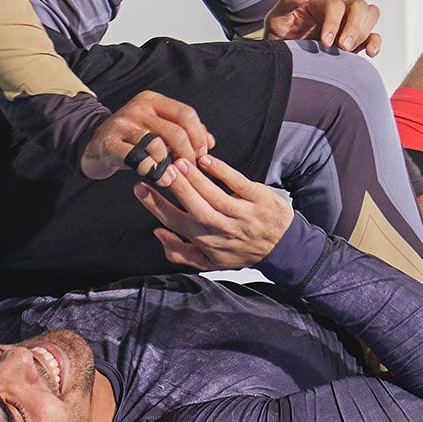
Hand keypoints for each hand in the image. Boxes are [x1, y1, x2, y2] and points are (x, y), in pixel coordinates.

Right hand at [80, 90, 213, 181]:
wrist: (94, 145)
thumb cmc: (133, 139)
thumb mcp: (157, 128)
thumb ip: (184, 132)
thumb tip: (210, 142)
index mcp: (152, 100)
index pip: (185, 113)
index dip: (199, 135)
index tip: (204, 153)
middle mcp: (137, 108)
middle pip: (175, 131)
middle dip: (188, 154)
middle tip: (190, 168)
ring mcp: (122, 124)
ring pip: (157, 145)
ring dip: (169, 165)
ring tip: (173, 176)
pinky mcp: (110, 143)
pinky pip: (137, 159)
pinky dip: (152, 171)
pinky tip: (158, 178)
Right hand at [134, 154, 293, 270]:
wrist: (282, 248)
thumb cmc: (240, 251)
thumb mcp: (209, 262)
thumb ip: (179, 251)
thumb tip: (157, 232)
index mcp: (207, 242)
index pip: (176, 222)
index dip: (156, 205)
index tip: (140, 187)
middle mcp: (223, 229)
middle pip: (194, 208)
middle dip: (175, 189)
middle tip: (159, 170)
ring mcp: (242, 214)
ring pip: (214, 195)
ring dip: (195, 178)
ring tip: (178, 162)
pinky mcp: (258, 199)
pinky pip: (237, 183)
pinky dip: (221, 171)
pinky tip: (206, 159)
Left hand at [264, 0, 381, 55]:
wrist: (283, 52)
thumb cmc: (280, 32)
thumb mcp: (276, 16)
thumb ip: (287, 2)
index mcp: (320, 2)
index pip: (335, 5)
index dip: (333, 22)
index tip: (324, 42)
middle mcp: (338, 10)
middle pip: (359, 6)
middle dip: (354, 27)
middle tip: (342, 47)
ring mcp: (348, 24)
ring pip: (370, 15)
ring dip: (364, 32)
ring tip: (348, 50)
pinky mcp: (355, 40)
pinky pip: (373, 36)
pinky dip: (375, 43)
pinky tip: (370, 53)